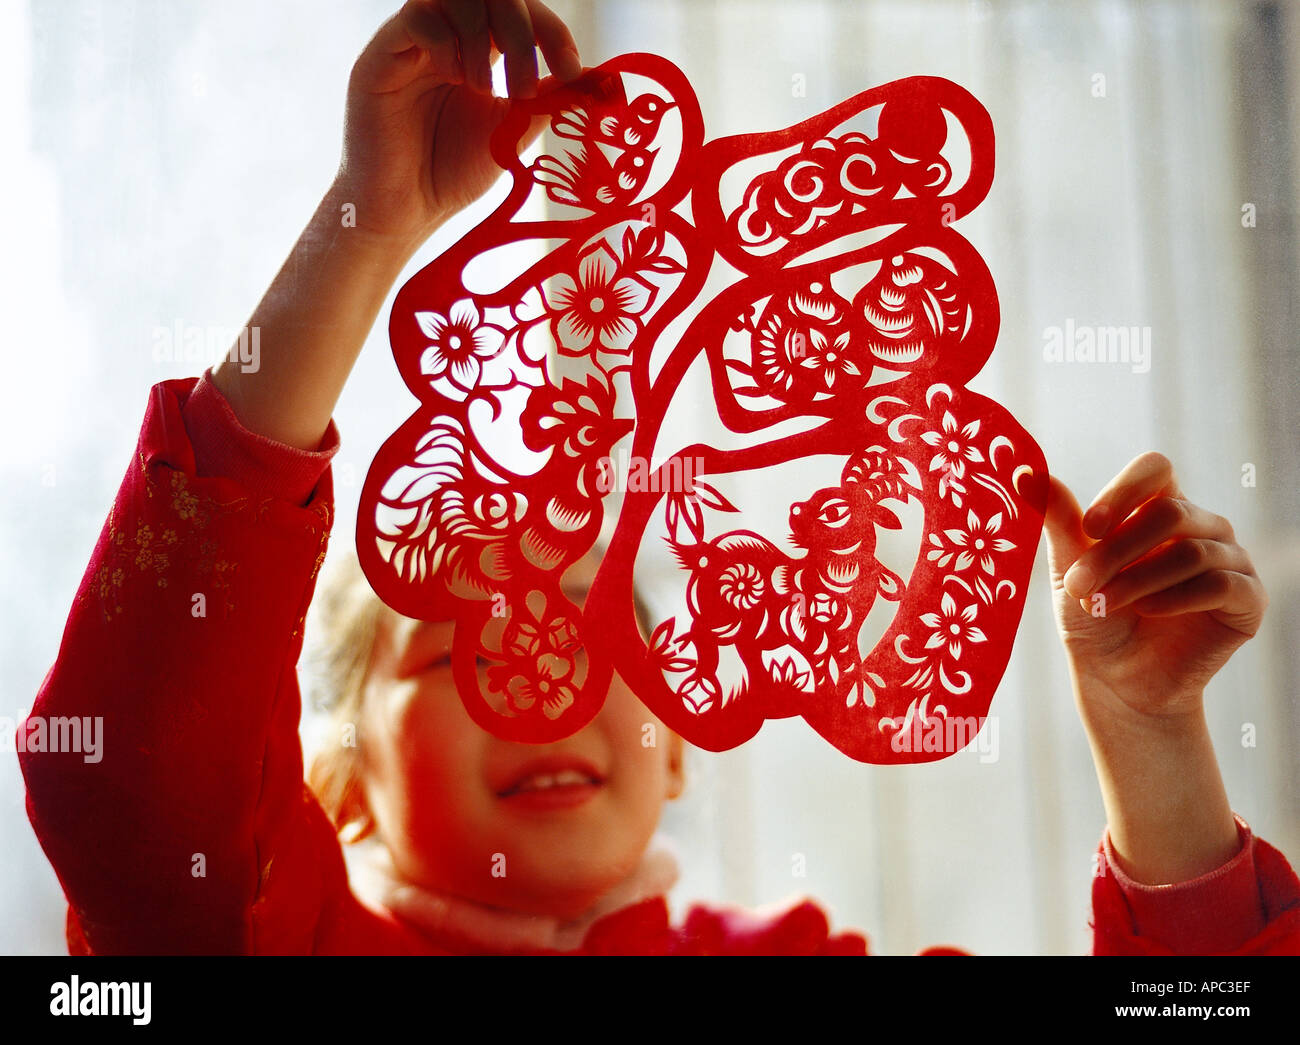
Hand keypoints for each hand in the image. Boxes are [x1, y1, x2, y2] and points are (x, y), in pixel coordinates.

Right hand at [335, 0, 584, 249]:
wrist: (405, 211)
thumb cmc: (452, 174)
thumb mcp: (511, 133)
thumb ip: (546, 101)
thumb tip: (595, 79)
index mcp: (480, 48)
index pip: (522, 9)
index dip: (552, 29)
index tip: (571, 70)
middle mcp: (447, 36)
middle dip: (521, 31)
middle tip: (523, 86)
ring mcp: (413, 42)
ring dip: (483, 36)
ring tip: (482, 88)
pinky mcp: (382, 56)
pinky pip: (418, 16)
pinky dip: (446, 43)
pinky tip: (452, 79)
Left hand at [1042, 451, 1266, 722]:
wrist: (1115, 679)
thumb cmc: (1093, 616)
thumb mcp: (1069, 566)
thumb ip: (1058, 518)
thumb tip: (1024, 472)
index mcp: (1160, 506)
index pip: (1155, 469)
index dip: (1124, 492)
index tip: (1089, 528)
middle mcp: (1201, 526)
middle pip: (1169, 513)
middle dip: (1115, 553)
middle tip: (1080, 587)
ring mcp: (1230, 560)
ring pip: (1191, 551)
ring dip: (1137, 580)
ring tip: (1102, 605)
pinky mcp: (1248, 599)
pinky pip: (1220, 584)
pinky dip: (1175, 599)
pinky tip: (1147, 612)